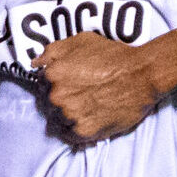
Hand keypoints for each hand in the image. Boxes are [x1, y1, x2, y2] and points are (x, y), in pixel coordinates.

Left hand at [36, 32, 167, 142]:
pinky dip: (76, 131)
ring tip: (85, 109)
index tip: (67, 86)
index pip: (41, 86)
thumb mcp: (81, 41)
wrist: (141, 74)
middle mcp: (57, 96)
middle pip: (47, 105)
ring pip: (57, 122)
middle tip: (79, 98)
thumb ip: (53, 51)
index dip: (54, 86)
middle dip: (59, 102)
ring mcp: (69, 115)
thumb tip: (35, 63)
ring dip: (67, 117)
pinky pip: (70, 136)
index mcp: (52, 74)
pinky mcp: (84, 131)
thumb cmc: (113, 55)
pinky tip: (88, 121)